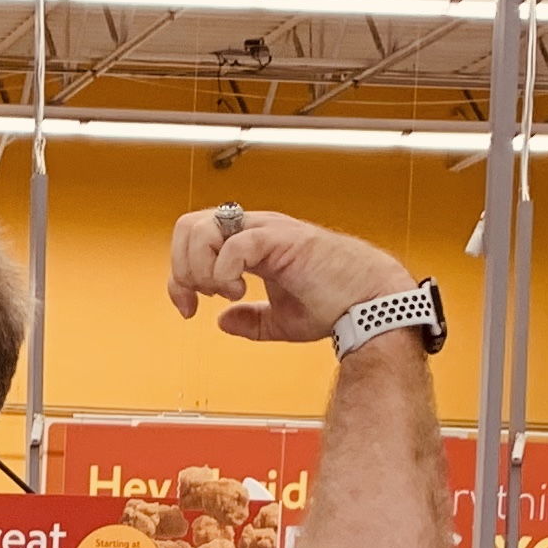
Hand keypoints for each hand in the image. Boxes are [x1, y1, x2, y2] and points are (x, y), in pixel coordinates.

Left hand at [168, 208, 416, 346]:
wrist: (368, 304)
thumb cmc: (336, 304)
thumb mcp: (280, 320)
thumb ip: (250, 320)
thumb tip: (222, 322)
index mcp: (252, 242)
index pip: (194, 239)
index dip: (178, 276)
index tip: (188, 309)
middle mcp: (256, 229)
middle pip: (189, 225)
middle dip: (182, 267)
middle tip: (202, 298)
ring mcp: (268, 230)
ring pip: (204, 228)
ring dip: (202, 268)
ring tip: (226, 291)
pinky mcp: (282, 239)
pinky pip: (235, 243)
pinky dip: (224, 271)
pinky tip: (239, 290)